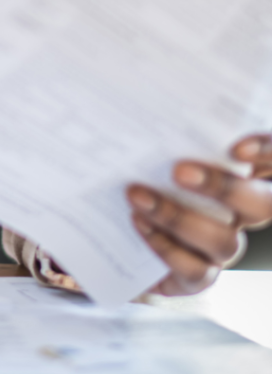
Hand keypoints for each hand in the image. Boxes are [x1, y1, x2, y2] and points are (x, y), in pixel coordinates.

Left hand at [126, 134, 271, 295]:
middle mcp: (242, 212)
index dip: (268, 152)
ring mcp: (222, 245)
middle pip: (263, 205)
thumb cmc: (144, 168)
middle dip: (224, 187)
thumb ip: (168, 130)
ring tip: (138, 195)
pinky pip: (196, 270)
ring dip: (178, 217)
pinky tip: (139, 223)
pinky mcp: (198, 274)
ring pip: (225, 241)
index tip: (236, 147)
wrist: (117, 228)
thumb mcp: (155, 145)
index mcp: (242, 172)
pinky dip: (165, 246)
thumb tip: (146, 99)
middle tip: (179, 171)